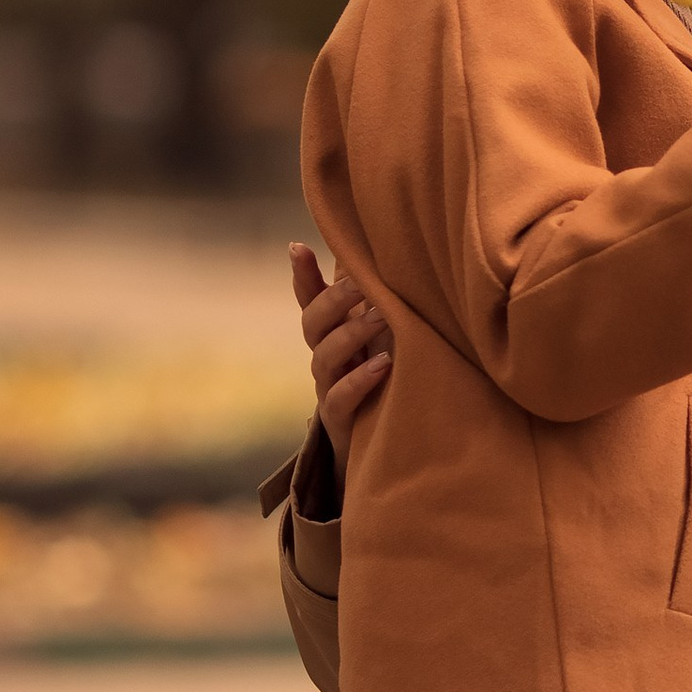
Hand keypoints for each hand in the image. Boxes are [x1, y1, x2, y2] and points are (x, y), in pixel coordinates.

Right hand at [291, 243, 387, 468]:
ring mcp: (329, 387)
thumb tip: (393, 257)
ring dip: (352, 334)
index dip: (302, 275)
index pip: (311, 299)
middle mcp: (327, 357)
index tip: (298, 247)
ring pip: (324, 357)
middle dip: (334, 300)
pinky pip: (340, 398)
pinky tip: (383, 365)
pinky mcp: (340, 419)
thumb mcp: (384, 340)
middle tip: (360, 283)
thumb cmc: (388, 379)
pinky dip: (359, 380)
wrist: (383, 444)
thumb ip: (382, 305)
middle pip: (313, 323)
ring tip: (382, 317)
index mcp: (333, 333)